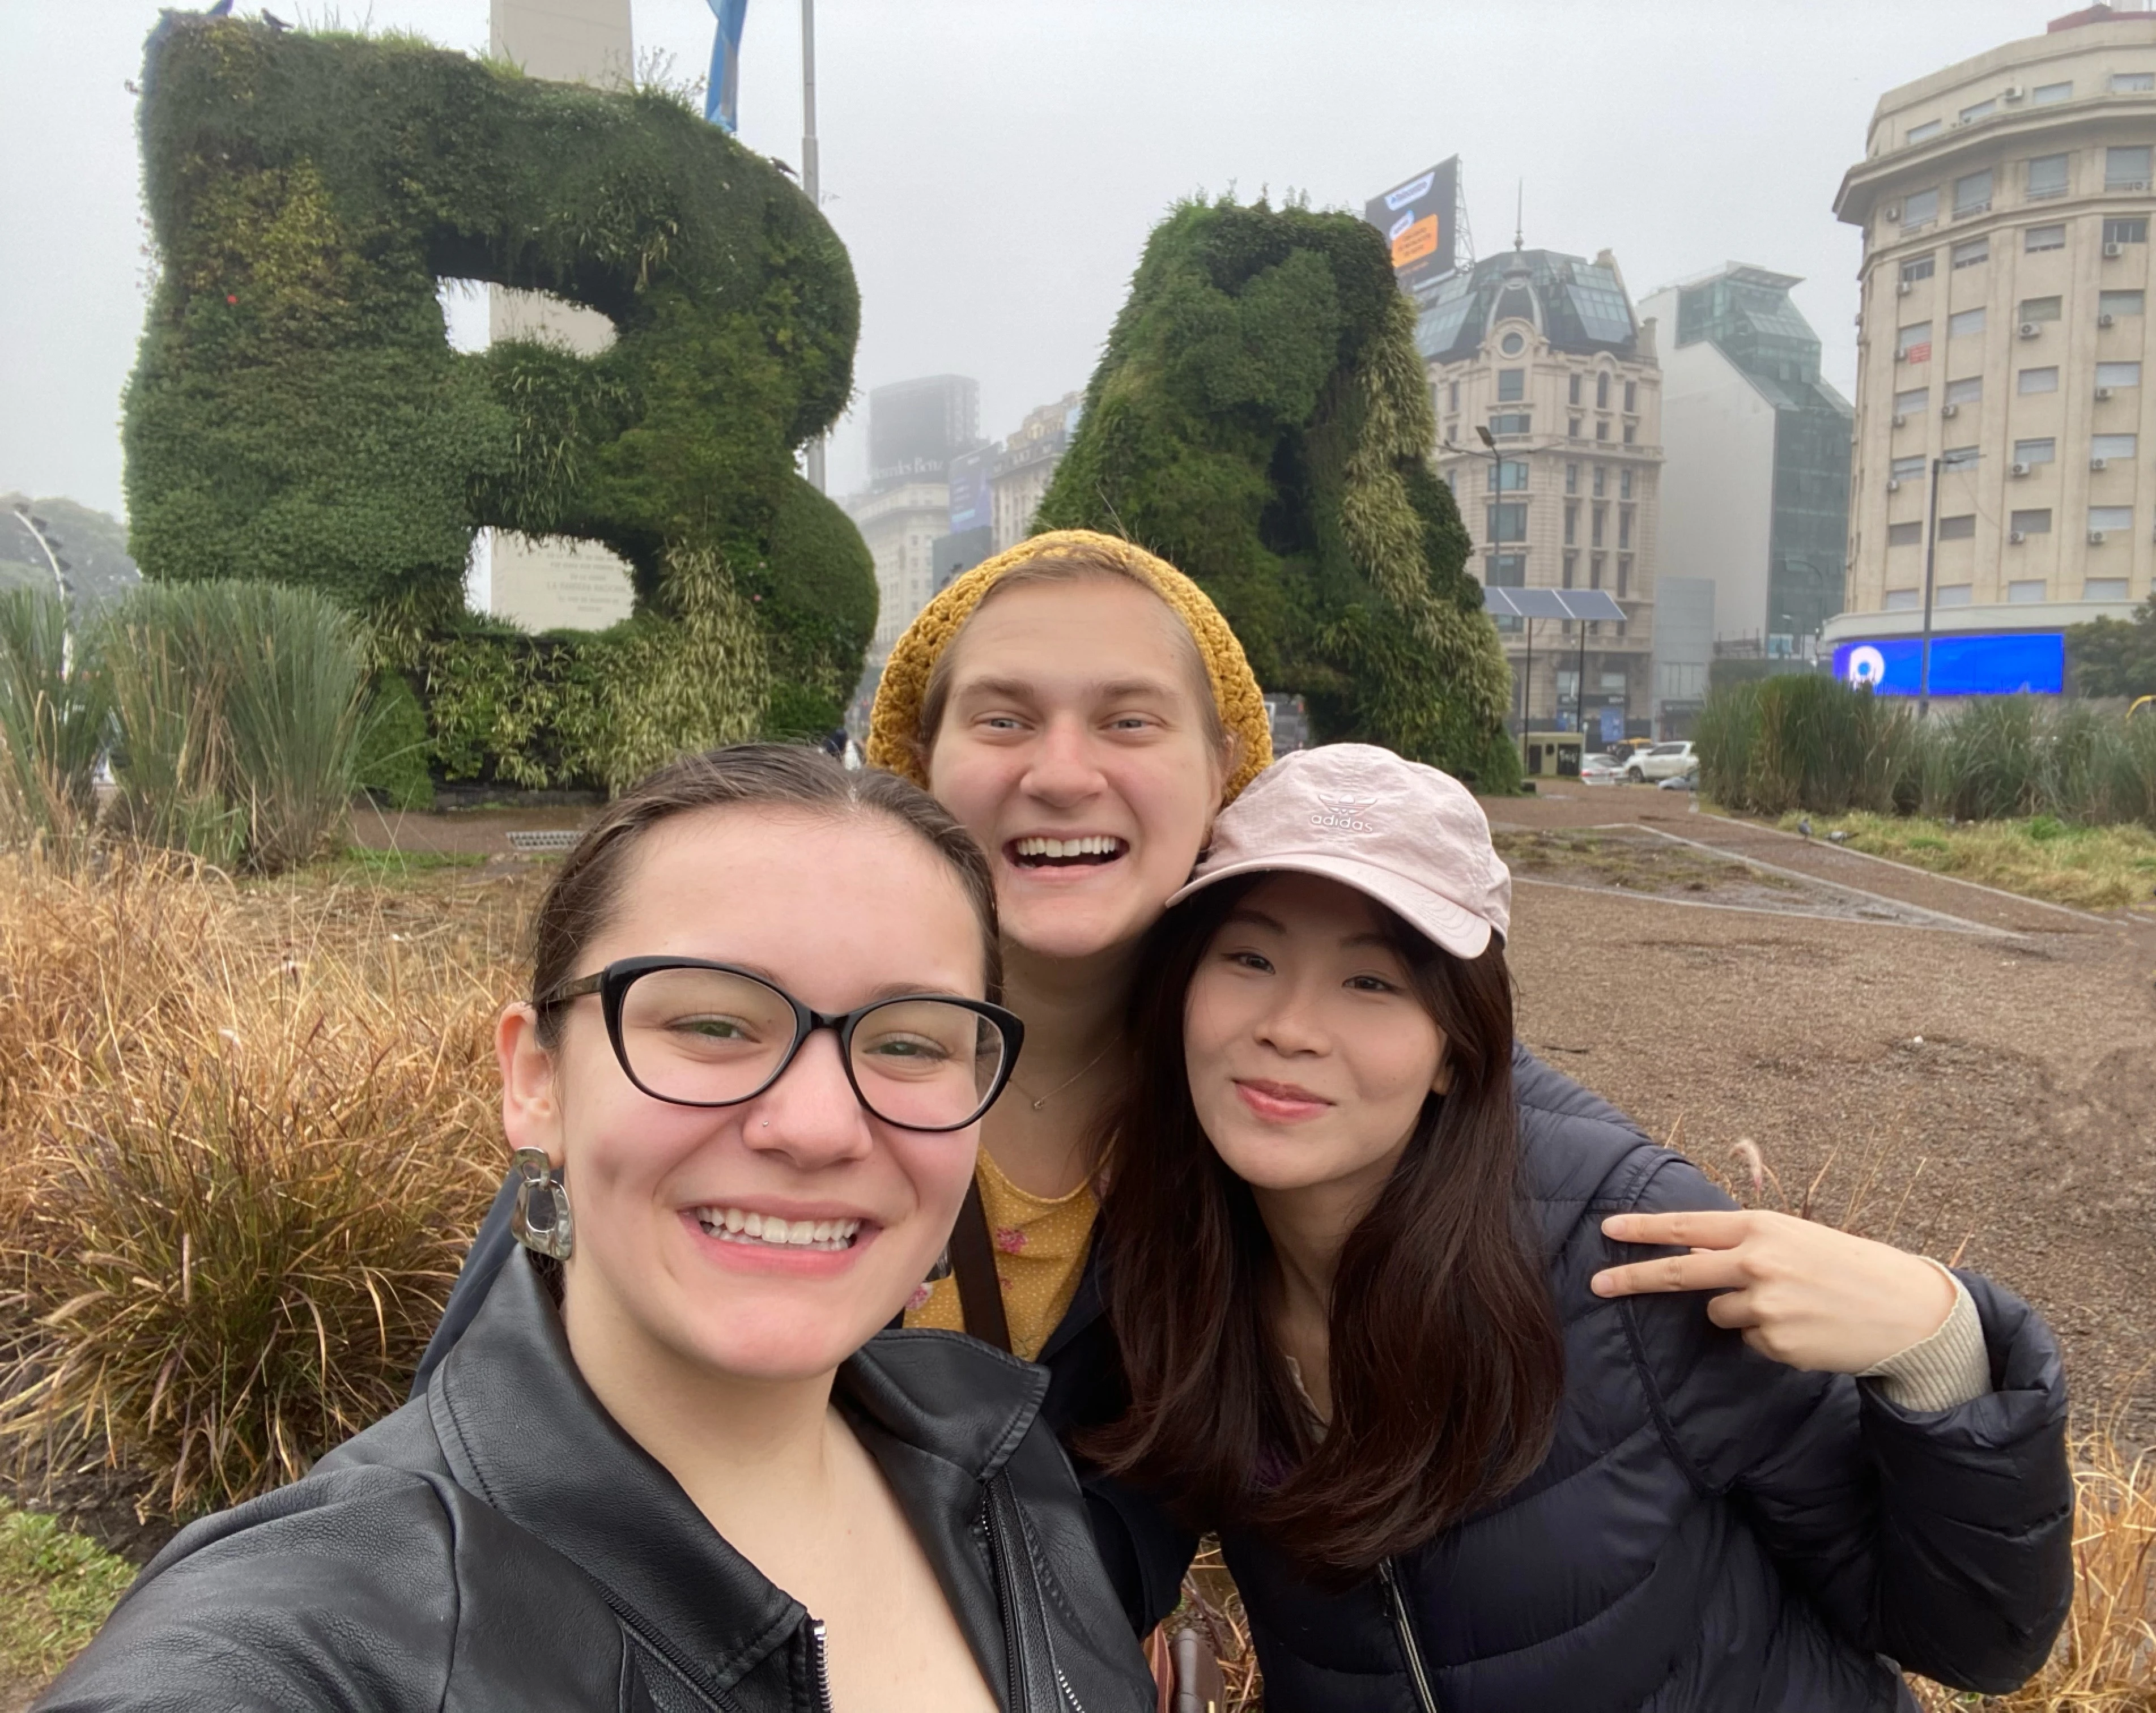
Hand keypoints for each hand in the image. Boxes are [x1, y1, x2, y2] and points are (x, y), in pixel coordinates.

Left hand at [1592, 1210, 1957, 1373]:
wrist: (1907, 1311)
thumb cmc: (1849, 1268)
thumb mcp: (1796, 1239)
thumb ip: (1745, 1244)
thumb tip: (1693, 1252)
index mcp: (1762, 1228)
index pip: (1688, 1227)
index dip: (1645, 1230)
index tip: (1608, 1230)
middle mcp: (1757, 1262)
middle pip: (1680, 1272)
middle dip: (1634, 1278)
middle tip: (1597, 1284)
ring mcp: (1764, 1304)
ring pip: (1719, 1313)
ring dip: (1742, 1313)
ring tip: (1793, 1306)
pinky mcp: (1776, 1342)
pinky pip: (1750, 1341)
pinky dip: (1769, 1339)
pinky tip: (1806, 1329)